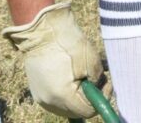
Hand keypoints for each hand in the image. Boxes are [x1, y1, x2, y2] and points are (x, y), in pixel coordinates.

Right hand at [2, 2, 110, 118]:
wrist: (41, 28)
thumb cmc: (65, 40)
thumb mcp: (90, 58)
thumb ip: (98, 80)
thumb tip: (99, 89)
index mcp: (62, 95)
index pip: (88, 111)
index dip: (101, 97)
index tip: (104, 81)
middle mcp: (48, 101)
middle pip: (76, 111)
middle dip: (88, 97)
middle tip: (94, 78)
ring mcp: (40, 96)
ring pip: (66, 107)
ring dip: (77, 96)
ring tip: (81, 75)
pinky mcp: (36, 90)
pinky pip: (55, 99)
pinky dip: (65, 93)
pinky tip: (69, 76)